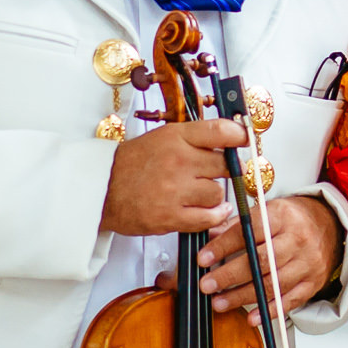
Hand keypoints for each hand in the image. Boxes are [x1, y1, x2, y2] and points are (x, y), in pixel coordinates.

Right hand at [100, 119, 239, 235]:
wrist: (102, 190)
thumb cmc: (133, 164)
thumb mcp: (162, 138)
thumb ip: (195, 137)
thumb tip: (232, 136)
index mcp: (174, 137)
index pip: (220, 130)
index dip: (240, 135)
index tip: (245, 140)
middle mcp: (177, 161)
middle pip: (225, 165)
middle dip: (225, 170)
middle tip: (217, 173)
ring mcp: (175, 190)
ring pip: (218, 193)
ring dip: (215, 195)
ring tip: (200, 193)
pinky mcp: (171, 216)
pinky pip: (209, 217)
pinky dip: (215, 216)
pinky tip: (213, 211)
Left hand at [198, 194, 341, 321]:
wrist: (330, 224)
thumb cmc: (294, 218)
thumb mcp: (268, 210)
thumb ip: (238, 224)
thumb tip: (211, 236)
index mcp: (283, 216)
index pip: (250, 231)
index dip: (224, 246)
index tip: (204, 258)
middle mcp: (297, 239)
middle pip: (261, 261)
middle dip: (230, 275)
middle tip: (207, 285)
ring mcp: (307, 263)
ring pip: (272, 284)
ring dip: (242, 296)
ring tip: (220, 302)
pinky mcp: (313, 282)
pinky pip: (290, 301)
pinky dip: (269, 311)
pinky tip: (252, 317)